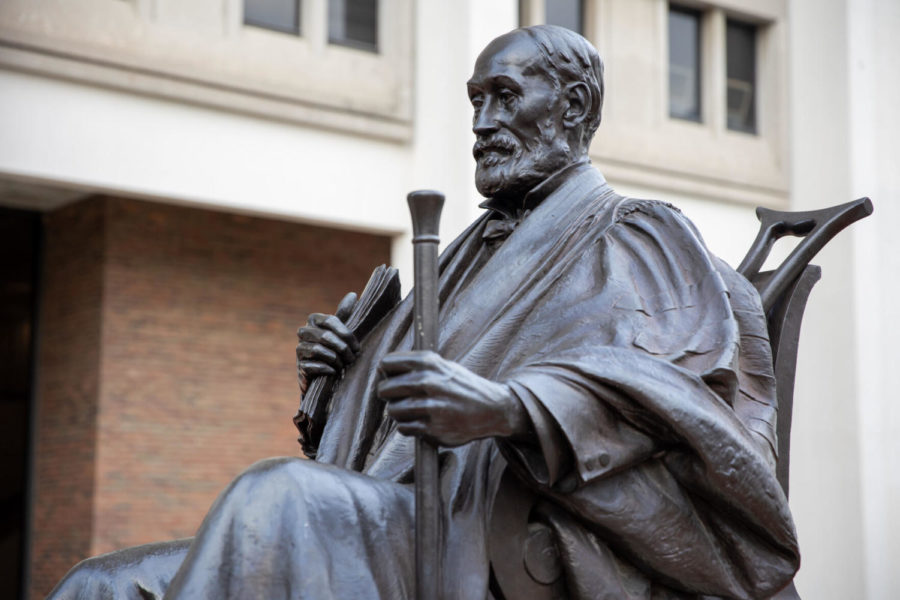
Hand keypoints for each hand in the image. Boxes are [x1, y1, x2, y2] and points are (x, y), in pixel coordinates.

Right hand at [296, 293, 359, 384]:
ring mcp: (299, 349)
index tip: (357, 347)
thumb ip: (344, 314)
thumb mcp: (340, 331)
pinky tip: (334, 372)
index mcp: (314, 319)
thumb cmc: (334, 348)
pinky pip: (313, 366)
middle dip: (343, 349)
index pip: (331, 321)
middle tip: (353, 358)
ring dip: (336, 360)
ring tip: (344, 365)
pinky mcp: (299, 366)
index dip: (346, 334)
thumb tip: (353, 294)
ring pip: (318, 350)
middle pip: (325, 336)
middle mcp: (304, 332)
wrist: (323, 374)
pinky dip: (327, 369)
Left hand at [376, 351, 528, 446]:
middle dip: (390, 395)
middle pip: (384, 389)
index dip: (386, 373)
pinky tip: (423, 422)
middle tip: (402, 398)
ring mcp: (429, 406)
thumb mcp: (443, 365)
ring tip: (415, 411)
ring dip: (399, 413)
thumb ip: (415, 366)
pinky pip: (403, 428)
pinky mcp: (432, 429)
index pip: (385, 364)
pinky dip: (409, 427)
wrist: (491, 409)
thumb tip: (382, 370)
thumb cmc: (462, 386)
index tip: (393, 378)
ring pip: (392, 410)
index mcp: (427, 363)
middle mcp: (427, 382)